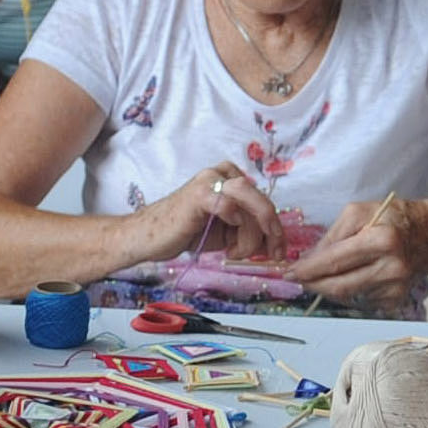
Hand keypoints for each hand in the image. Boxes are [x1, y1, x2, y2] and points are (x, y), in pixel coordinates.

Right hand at [117, 162, 284, 270]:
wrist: (149, 238)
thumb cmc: (186, 233)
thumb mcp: (227, 232)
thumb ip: (249, 228)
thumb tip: (277, 241)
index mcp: (232, 179)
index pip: (264, 201)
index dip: (276, 228)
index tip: (278, 252)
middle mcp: (223, 173)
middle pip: (262, 200)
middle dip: (272, 231)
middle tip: (273, 254)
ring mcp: (210, 181)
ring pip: (249, 203)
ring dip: (250, 235)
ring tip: (234, 252)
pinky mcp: (198, 194)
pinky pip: (228, 204)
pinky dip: (234, 224)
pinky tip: (226, 242)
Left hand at [284, 196, 427, 307]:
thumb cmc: (393, 219)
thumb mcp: (359, 212)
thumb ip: (332, 236)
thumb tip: (308, 260)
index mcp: (382, 240)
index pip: (335, 261)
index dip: (308, 270)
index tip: (289, 273)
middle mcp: (391, 268)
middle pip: (339, 286)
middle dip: (312, 284)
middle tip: (296, 279)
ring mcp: (395, 288)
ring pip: (347, 296)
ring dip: (329, 288)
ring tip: (323, 275)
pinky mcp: (396, 301)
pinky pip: (360, 301)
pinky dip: (349, 292)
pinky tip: (352, 277)